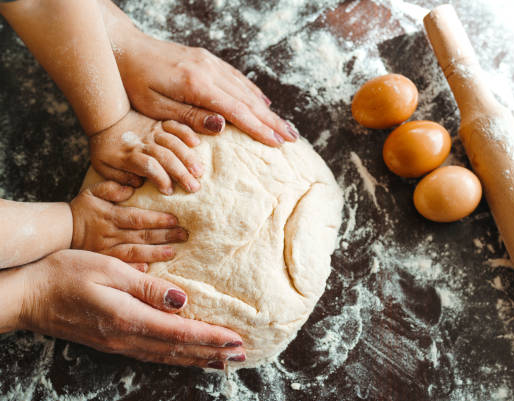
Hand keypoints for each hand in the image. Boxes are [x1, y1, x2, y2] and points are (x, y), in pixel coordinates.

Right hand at [17, 250, 245, 368]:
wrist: (28, 294)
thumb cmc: (66, 273)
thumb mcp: (109, 270)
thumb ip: (147, 287)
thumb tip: (181, 300)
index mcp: (129, 319)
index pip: (181, 332)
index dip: (211, 337)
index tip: (236, 340)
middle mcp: (127, 338)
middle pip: (179, 349)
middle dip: (212, 352)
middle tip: (241, 354)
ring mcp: (119, 343)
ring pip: (167, 356)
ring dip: (198, 358)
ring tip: (223, 360)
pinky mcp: (113, 342)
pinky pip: (153, 354)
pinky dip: (176, 357)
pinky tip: (186, 355)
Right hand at [70, 180, 187, 265]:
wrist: (58, 231)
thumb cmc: (81, 210)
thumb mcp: (92, 193)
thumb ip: (111, 187)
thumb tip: (131, 188)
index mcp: (110, 216)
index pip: (137, 218)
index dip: (157, 219)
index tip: (176, 219)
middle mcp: (110, 234)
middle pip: (141, 236)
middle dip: (165, 235)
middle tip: (185, 235)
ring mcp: (106, 251)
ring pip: (134, 253)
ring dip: (155, 253)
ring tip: (173, 252)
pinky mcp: (103, 264)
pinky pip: (120, 268)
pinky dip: (133, 270)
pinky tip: (147, 271)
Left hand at [89, 110, 203, 194]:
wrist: (107, 118)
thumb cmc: (107, 148)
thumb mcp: (103, 166)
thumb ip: (119, 177)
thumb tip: (138, 184)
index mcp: (129, 155)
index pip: (148, 166)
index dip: (160, 178)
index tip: (169, 192)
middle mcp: (144, 143)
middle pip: (165, 157)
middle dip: (181, 173)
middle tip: (194, 187)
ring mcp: (153, 132)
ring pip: (173, 143)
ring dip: (188, 157)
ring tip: (199, 171)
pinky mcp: (160, 124)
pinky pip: (174, 125)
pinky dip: (186, 132)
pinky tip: (196, 143)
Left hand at [114, 28, 298, 145]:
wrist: (122, 47)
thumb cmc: (133, 82)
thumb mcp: (156, 106)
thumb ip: (190, 116)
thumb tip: (223, 125)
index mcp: (197, 84)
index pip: (237, 111)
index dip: (260, 129)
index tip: (278, 143)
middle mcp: (208, 70)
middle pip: (248, 100)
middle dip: (272, 121)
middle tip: (293, 139)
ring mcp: (209, 62)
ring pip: (246, 89)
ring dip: (267, 110)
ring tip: (284, 126)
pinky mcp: (206, 60)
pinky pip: (236, 78)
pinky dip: (252, 93)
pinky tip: (263, 103)